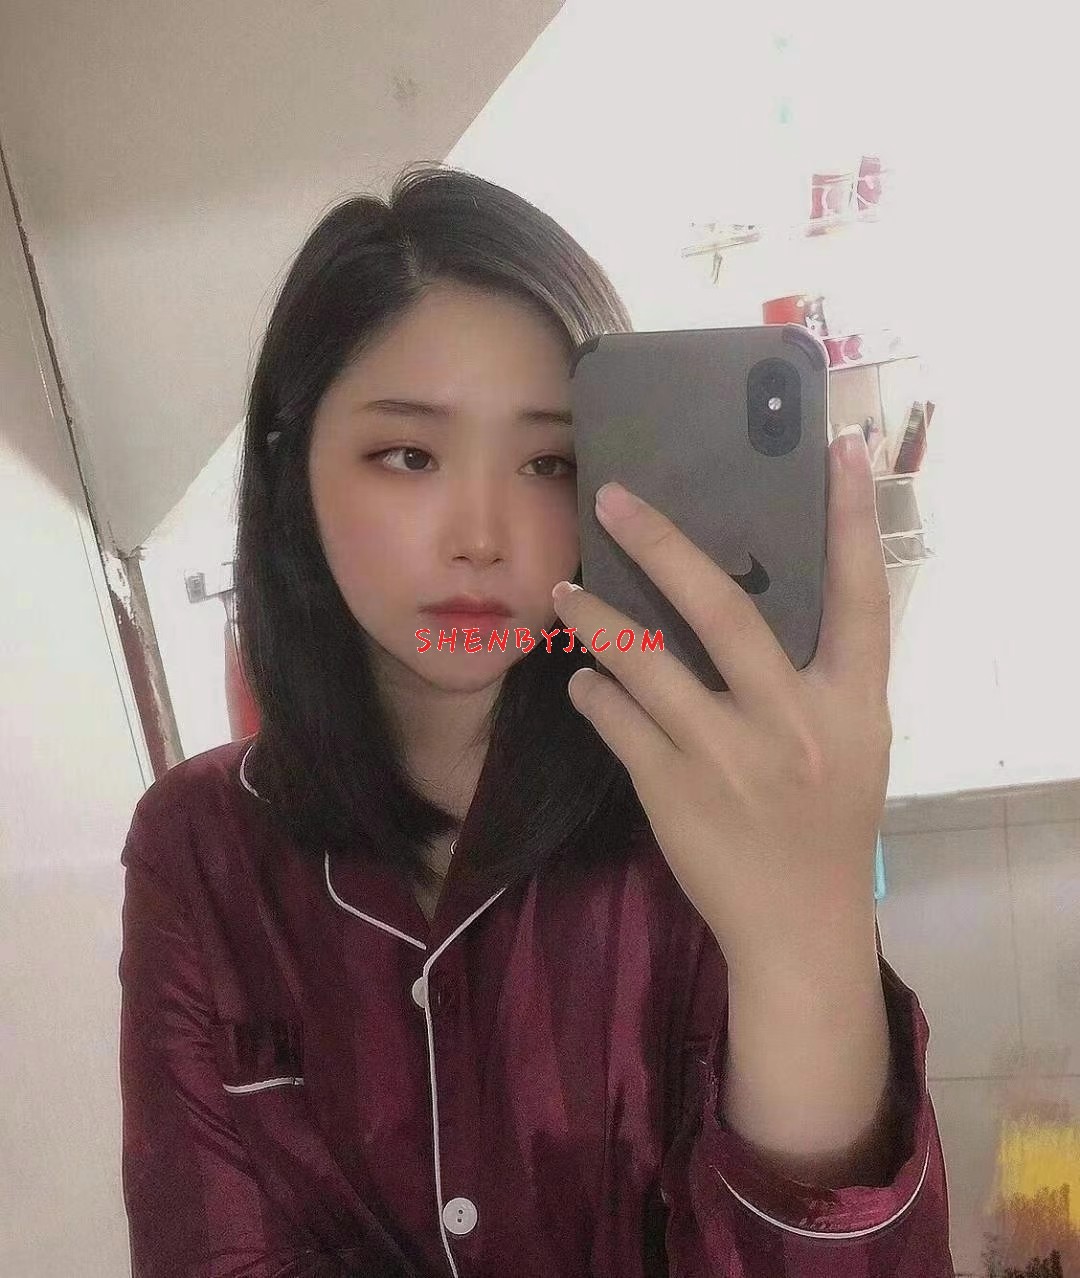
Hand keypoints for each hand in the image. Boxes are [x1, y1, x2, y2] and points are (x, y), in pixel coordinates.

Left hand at [552, 427, 890, 973]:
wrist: (798, 927)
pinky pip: (618, 724)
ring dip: (599, 620)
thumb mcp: (850, 742)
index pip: (862, 595)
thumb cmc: (827, 822)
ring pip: (648, 665)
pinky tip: (581, 683)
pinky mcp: (672, 792)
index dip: (854, 517)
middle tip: (614, 499)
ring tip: (564, 591)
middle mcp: (793, 723)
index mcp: (852, 705)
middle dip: (665, 547)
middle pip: (726, 612)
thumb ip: (817, 675)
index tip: (843, 445)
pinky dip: (594, 695)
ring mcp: (728, 758)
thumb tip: (754, 595)